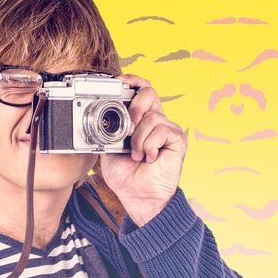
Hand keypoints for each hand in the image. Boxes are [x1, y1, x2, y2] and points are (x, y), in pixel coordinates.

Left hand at [99, 74, 187, 226]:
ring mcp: (169, 129)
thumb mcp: (107, 147)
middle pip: (150, 92)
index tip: (120, 82)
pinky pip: (161, 130)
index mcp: (141, 120)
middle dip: (134, 107)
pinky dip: (149, 145)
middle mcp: (156, 121)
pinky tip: (149, 158)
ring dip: (138, 138)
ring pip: (152, 116)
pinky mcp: (178, 140)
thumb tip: (99, 115)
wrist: (138, 197)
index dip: (133, 81)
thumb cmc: (126, 176)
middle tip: (127, 127)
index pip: (142, 90)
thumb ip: (106, 129)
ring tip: (136, 154)